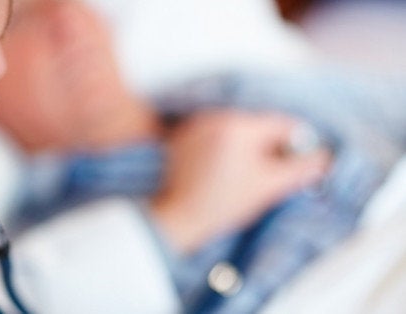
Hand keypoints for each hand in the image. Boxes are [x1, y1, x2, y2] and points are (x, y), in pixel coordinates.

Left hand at [151, 109, 331, 253]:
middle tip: (274, 171)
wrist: (176, 218)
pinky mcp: (183, 137)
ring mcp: (196, 125)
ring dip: (248, 146)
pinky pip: (215, 135)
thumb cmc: (222, 204)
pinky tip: (225, 171)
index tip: (302, 161)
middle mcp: (216, 118)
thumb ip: (300, 169)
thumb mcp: (267, 186)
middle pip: (258, 125)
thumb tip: (325, 158)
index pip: (282, 124)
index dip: (298, 143)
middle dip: (271, 145)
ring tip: (247, 174)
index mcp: (238, 126)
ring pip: (237, 131)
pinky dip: (226, 147)